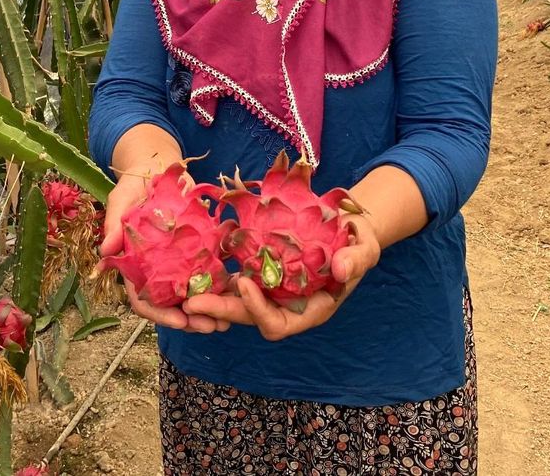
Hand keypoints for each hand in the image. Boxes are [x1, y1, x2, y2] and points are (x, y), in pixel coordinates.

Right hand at [98, 172, 228, 334]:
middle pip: (171, 305)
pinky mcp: (196, 251)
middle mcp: (156, 270)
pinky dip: (220, 286)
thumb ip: (114, 225)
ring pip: (191, 295)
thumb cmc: (135, 185)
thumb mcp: (121, 200)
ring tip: (228, 320)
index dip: (160, 314)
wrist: (157, 167)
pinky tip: (236, 293)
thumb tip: (104, 251)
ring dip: (208, 309)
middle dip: (190, 319)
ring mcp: (177, 263)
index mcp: (135, 266)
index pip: (143, 300)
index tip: (180, 321)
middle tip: (212, 326)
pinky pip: (208, 273)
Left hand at [183, 213, 381, 340]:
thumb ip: (356, 259)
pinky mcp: (262, 271)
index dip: (259, 310)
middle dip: (222, 310)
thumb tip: (340, 270)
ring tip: (184, 288)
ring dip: (212, 296)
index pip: (279, 324)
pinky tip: (197, 264)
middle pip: (249, 317)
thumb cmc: (360, 239)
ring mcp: (273, 290)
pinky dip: (218, 276)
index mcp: (311, 309)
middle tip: (191, 302)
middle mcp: (287, 305)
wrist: (349, 225)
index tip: (244, 283)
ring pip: (238, 301)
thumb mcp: (366, 247)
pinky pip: (237, 279)